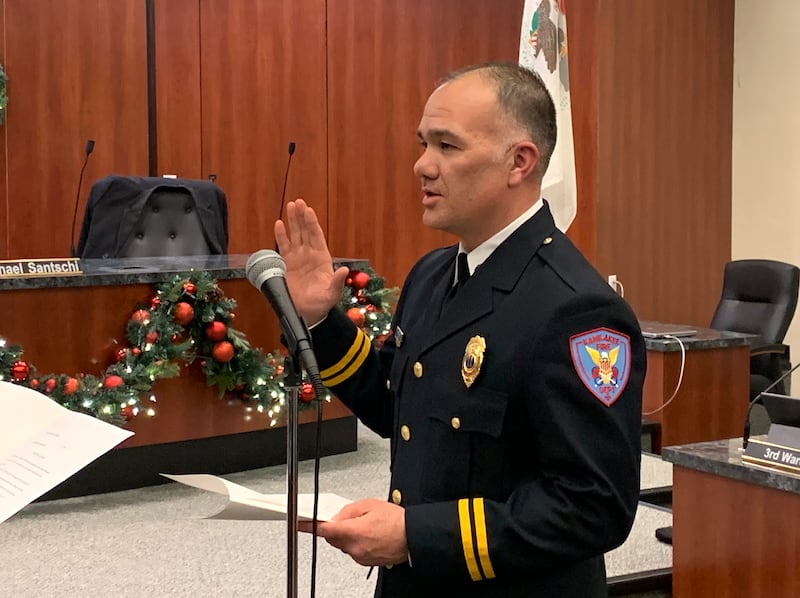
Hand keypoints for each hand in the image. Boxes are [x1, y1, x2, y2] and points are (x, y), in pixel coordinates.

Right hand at [274, 199, 349, 323]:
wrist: (308, 312)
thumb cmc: (323, 302)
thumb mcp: (333, 293)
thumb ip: (338, 281)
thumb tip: (344, 270)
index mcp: (322, 258)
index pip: (317, 236)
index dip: (312, 223)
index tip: (308, 210)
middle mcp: (310, 254)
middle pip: (305, 231)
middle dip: (301, 217)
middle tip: (298, 202)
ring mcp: (298, 258)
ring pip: (295, 235)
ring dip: (292, 221)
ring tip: (290, 206)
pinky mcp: (287, 264)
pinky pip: (283, 246)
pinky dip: (281, 235)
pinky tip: (279, 224)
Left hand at [299, 499, 407, 566]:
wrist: (413, 537)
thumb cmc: (397, 521)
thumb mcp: (370, 505)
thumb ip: (348, 510)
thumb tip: (337, 516)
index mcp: (354, 532)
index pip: (325, 529)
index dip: (310, 526)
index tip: (301, 524)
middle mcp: (355, 548)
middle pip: (332, 538)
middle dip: (334, 528)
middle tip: (345, 518)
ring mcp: (360, 557)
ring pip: (343, 545)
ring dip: (346, 535)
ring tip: (364, 525)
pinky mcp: (365, 561)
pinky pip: (353, 550)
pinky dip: (355, 542)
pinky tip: (368, 534)